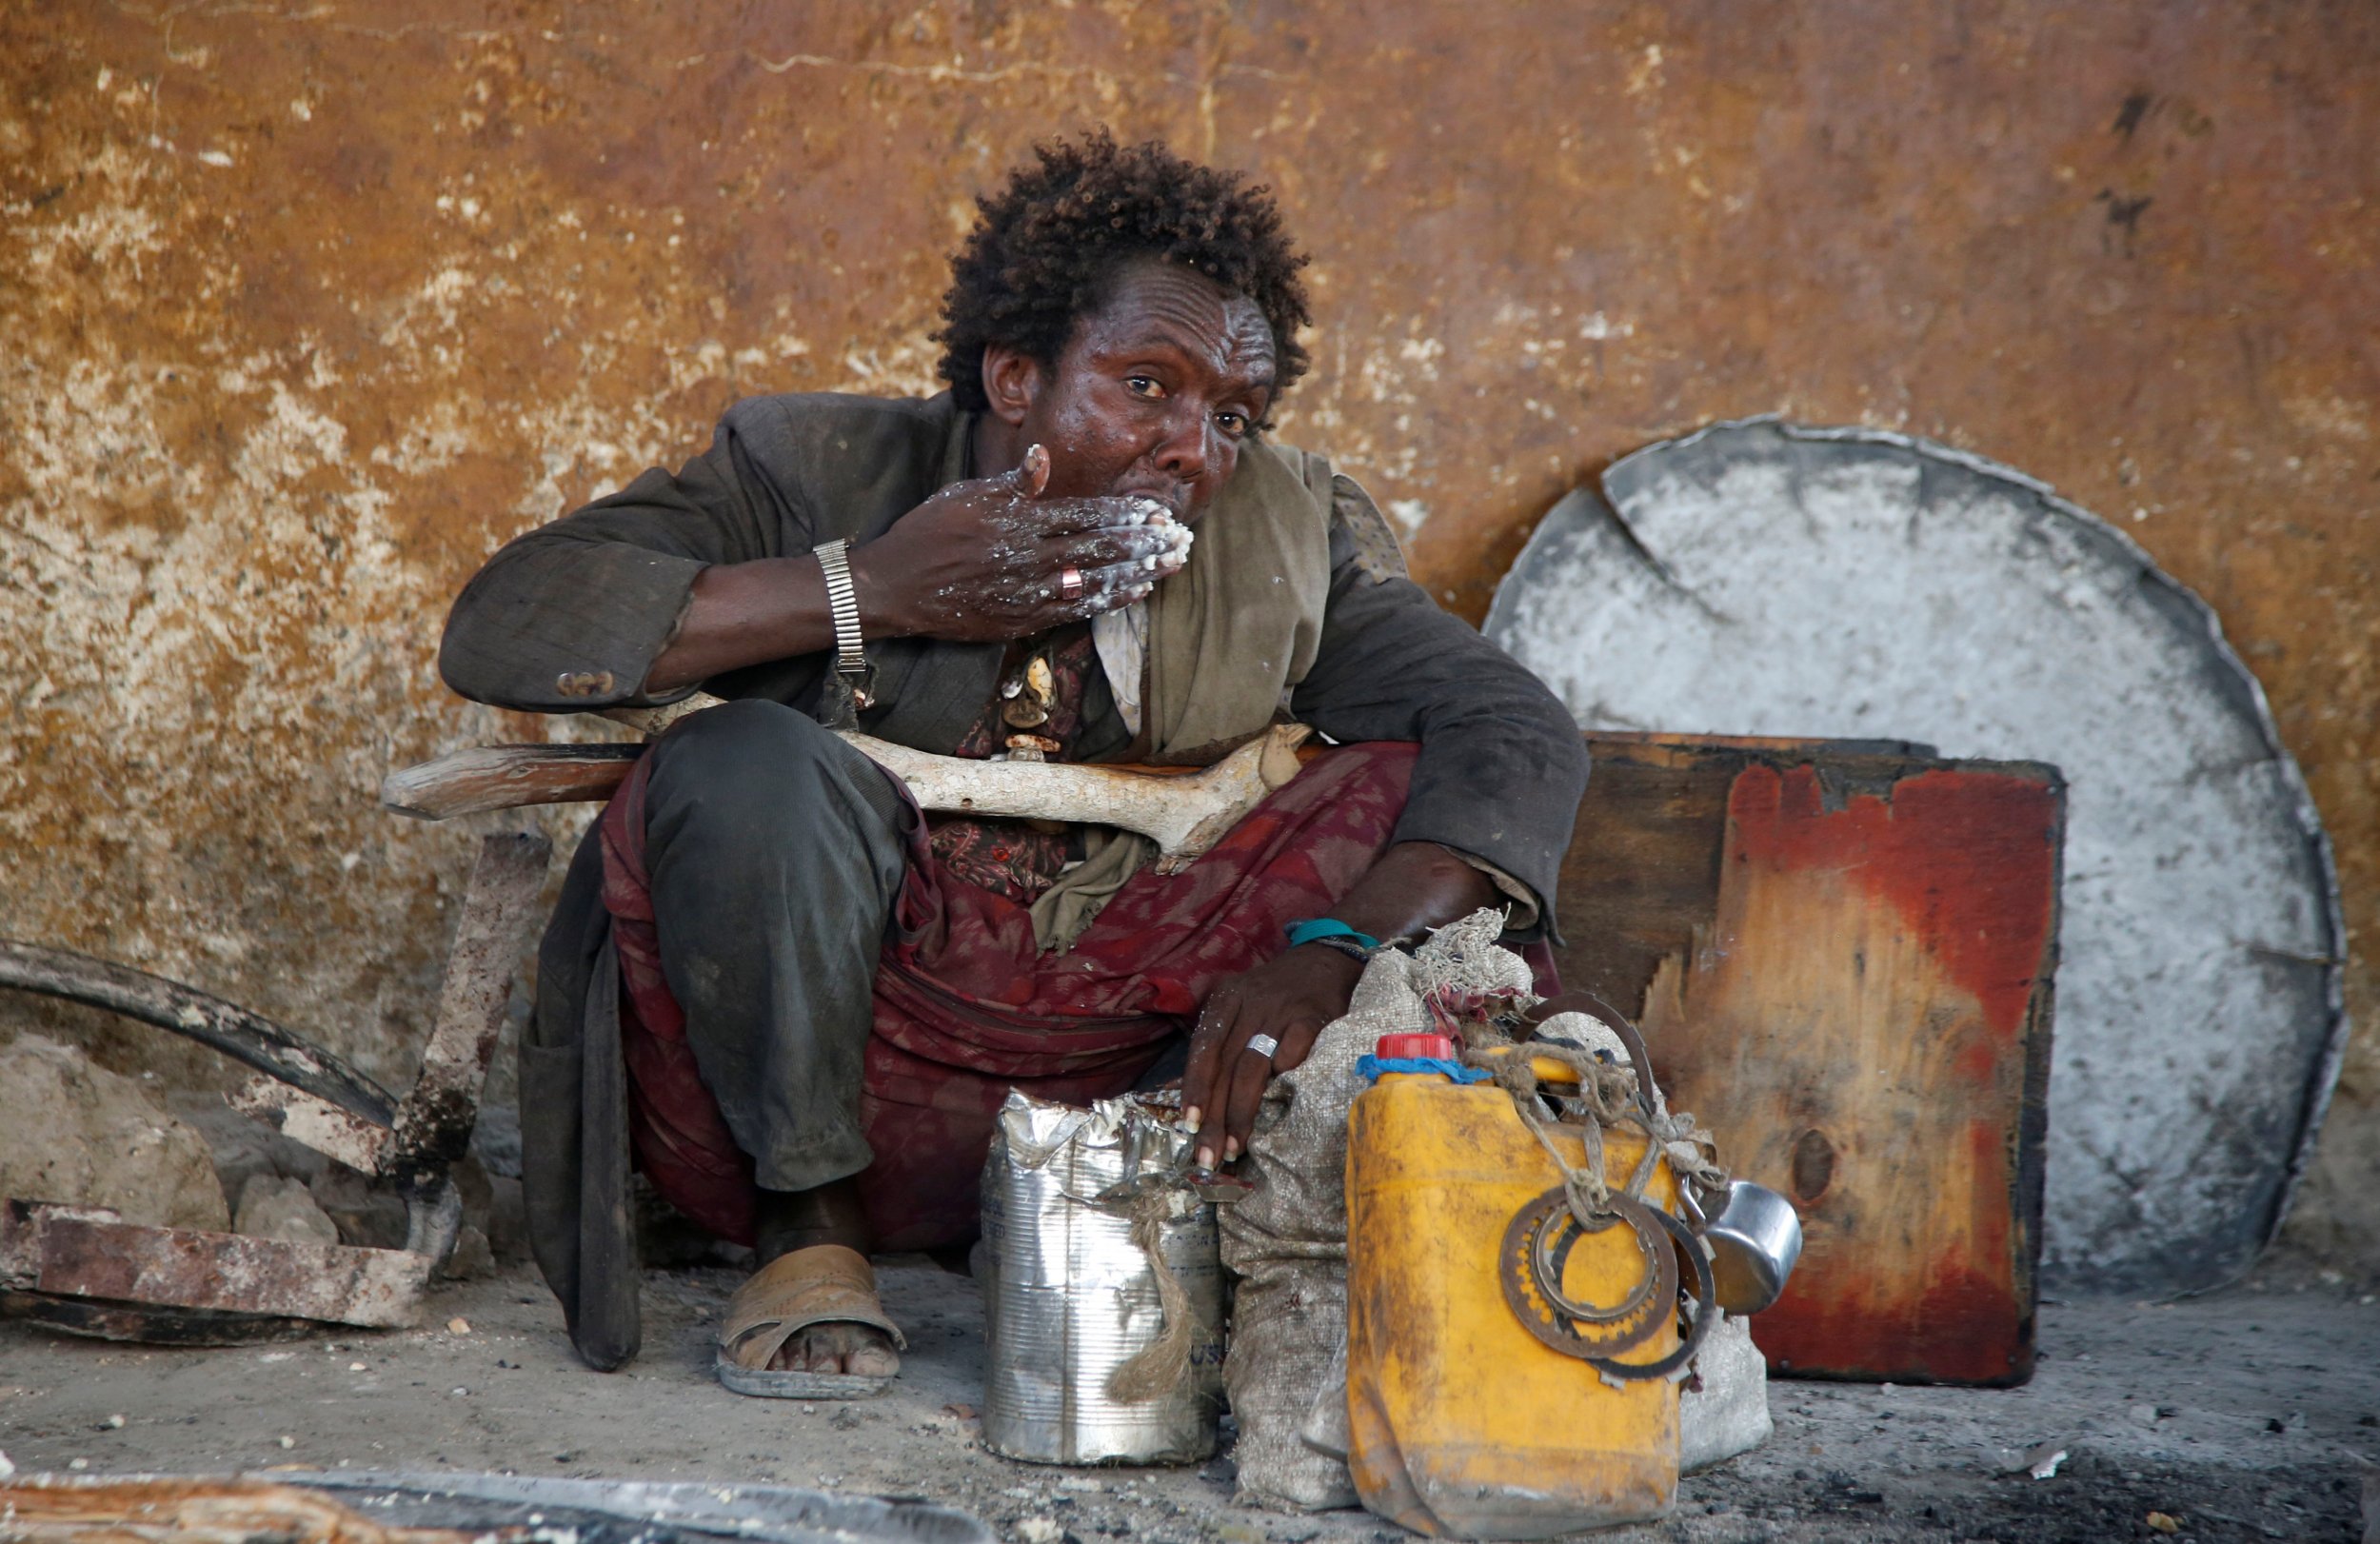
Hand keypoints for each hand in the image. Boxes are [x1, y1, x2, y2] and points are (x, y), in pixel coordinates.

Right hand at [852, 444, 1192, 642]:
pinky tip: (1135, 593)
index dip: (1123, 514)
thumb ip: (1012, 482)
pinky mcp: (1020, 620)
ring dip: (1136, 572)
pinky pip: (1074, 610)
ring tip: (1170, 563)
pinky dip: (1107, 600)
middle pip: (1098, 548)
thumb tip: (1044, 456)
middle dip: (1142, 543)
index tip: (1154, 511)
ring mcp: (1026, 593)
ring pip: (1094, 581)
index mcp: (1018, 521)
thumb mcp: (966, 495)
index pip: (1084, 515)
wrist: (893, 588)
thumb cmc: (928, 534)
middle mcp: (1027, 558)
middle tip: (1178, 537)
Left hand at [1180, 944, 1365, 1168]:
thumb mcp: (1242, 1005)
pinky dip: (1283, 1077)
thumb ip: (1225, 1042)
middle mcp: (1250, 1003)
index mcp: (1226, 1000)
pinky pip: (1293, 1053)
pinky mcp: (1312, 1018)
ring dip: (1242, 1112)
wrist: (1325, 960)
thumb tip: (1203, 1102)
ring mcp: (1281, 1010)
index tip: (1188, 1125)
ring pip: (1253, 1068)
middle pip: (1225, 1067)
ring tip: (1235, 1146)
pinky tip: (1277, 1105)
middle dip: (1214, 1116)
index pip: (1203, 1050)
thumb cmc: (1275, 996)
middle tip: (1208, 1154)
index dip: (1194, 1089)